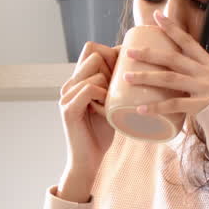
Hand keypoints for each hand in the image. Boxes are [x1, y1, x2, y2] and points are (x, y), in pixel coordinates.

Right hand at [57, 41, 117, 201]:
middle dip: (113, 64)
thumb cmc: (102, 133)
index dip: (111, 51)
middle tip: (121, 87)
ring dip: (109, 83)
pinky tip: (107, 108)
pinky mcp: (68, 109)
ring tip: (112, 103)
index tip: (129, 66)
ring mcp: (66, 95)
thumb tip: (141, 70)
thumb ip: (116, 88)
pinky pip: (89, 88)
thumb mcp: (112, 104)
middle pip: (93, 52)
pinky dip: (102, 94)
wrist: (88, 161)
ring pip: (93, 69)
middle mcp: (69, 84)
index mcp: (78, 80)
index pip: (92, 48)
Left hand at [123, 9, 208, 116]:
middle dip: (149, 54)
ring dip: (146, 77)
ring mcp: (204, 88)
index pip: (188, 41)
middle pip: (173, 58)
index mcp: (208, 63)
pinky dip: (156, 107)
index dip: (172, 28)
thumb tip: (169, 65)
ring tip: (127, 77)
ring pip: (170, 79)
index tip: (156, 16)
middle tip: (129, 52)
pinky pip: (174, 105)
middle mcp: (206, 72)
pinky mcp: (201, 106)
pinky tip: (140, 109)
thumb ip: (194, 72)